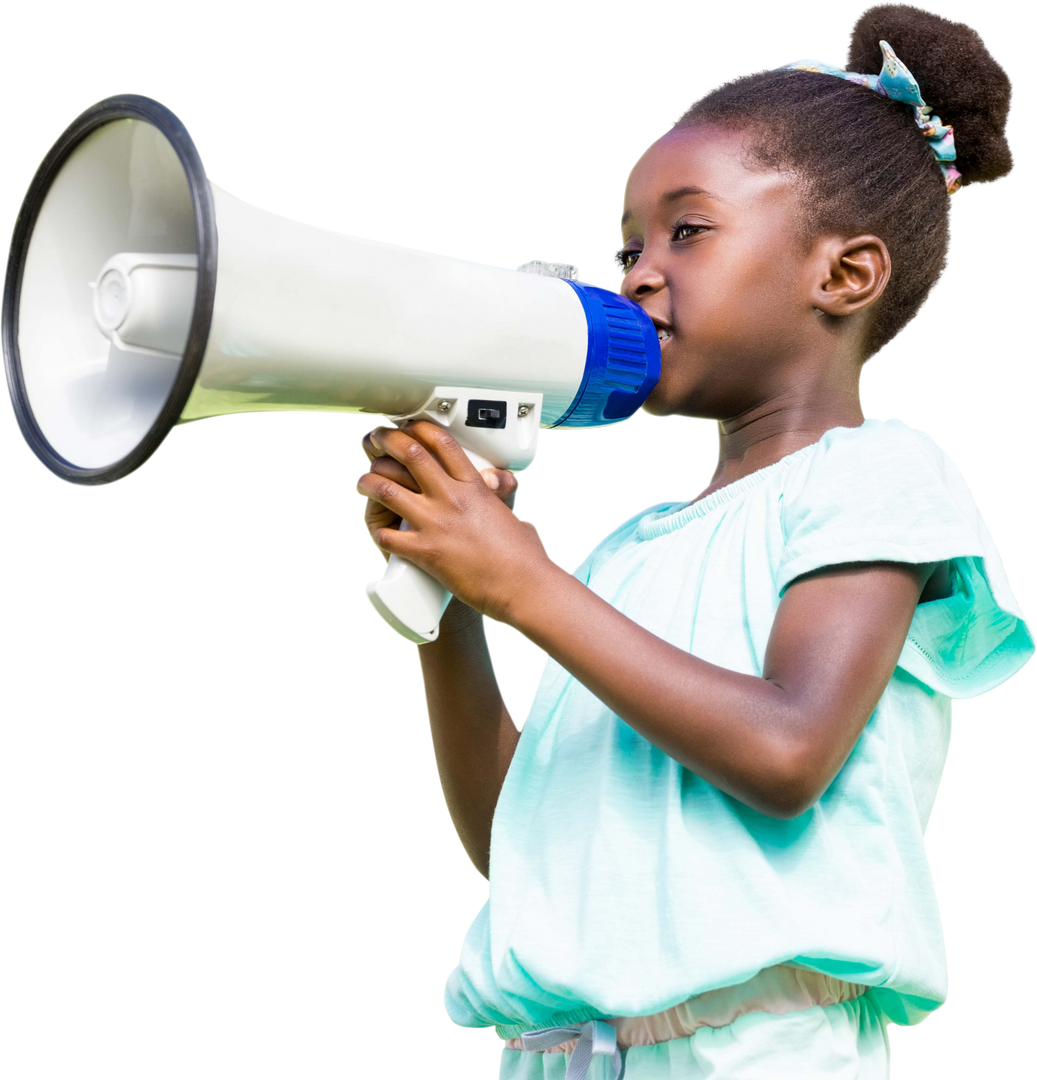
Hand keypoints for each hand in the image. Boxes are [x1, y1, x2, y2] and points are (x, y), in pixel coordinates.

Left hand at [354, 419, 554, 624]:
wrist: (523, 586)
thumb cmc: (524, 556)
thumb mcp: (513, 512)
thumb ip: (500, 493)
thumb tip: (499, 482)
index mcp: (475, 486)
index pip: (442, 443)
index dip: (419, 429)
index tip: (408, 427)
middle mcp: (452, 499)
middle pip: (410, 455)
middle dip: (386, 441)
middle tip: (376, 441)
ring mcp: (436, 524)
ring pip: (388, 490)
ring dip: (370, 481)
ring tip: (364, 480)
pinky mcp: (426, 552)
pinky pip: (389, 536)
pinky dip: (379, 531)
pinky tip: (378, 529)